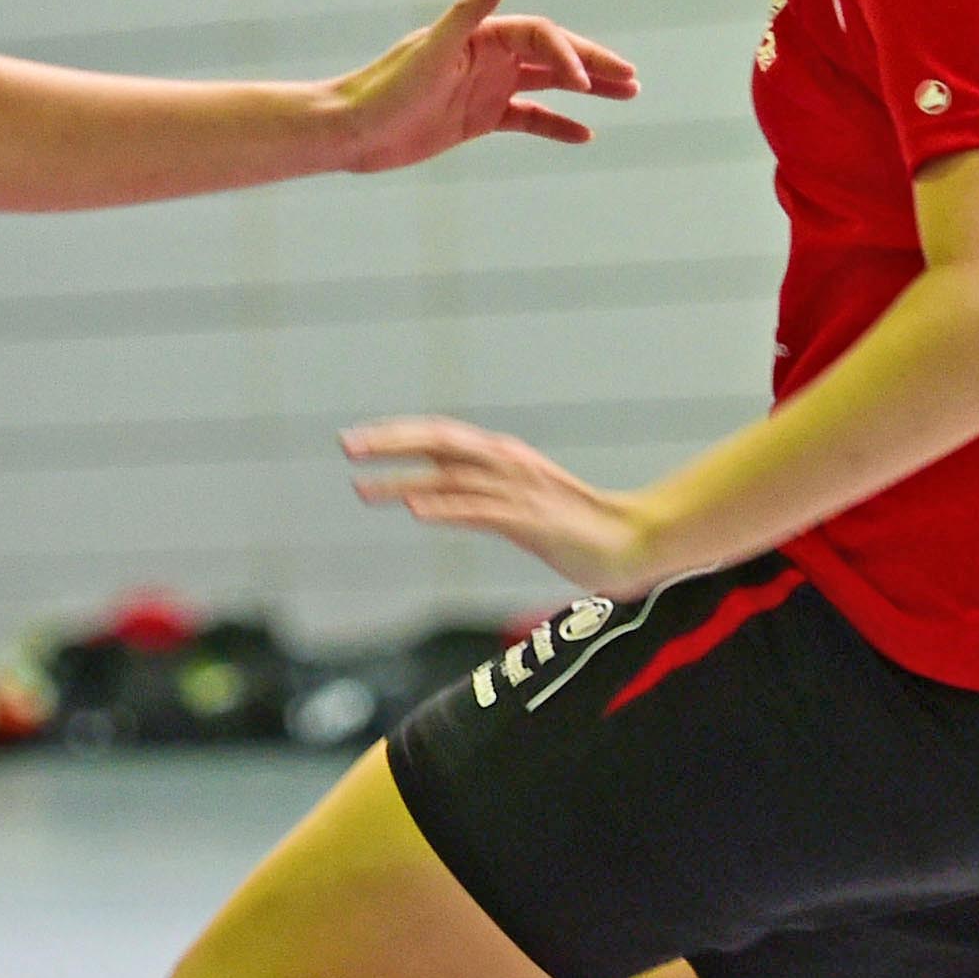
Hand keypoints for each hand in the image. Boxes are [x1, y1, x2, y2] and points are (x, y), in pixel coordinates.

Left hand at [327, 0, 639, 172]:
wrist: (351, 131)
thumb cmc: (384, 89)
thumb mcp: (430, 52)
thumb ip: (467, 13)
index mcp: (479, 36)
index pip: (539, 35)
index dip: (567, 54)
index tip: (584, 84)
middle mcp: (487, 56)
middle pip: (553, 54)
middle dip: (594, 64)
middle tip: (633, 79)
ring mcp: (485, 87)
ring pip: (548, 83)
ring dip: (586, 89)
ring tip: (628, 94)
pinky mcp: (478, 118)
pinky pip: (528, 117)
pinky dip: (556, 124)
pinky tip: (585, 134)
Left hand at [346, 417, 653, 591]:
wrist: (633, 543)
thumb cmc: (572, 526)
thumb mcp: (515, 503)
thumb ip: (475, 494)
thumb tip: (427, 495)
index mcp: (502, 457)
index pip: (439, 436)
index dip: (396, 434)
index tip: (355, 440)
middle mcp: (506, 464)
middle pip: (439, 444)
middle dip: (390, 443)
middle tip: (345, 446)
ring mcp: (519, 491)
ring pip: (451, 477)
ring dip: (403, 481)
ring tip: (361, 488)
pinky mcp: (531, 521)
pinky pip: (482, 510)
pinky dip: (447, 506)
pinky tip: (416, 509)